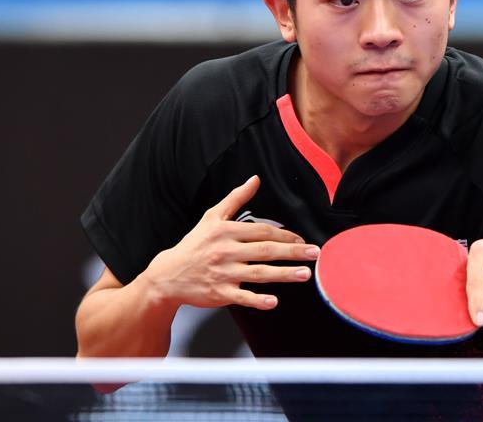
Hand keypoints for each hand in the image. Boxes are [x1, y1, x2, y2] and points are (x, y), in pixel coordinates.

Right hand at [143, 175, 318, 310]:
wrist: (167, 275)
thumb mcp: (212, 217)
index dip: (284, 234)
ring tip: (305, 274)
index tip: (301, 239)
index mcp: (226, 232)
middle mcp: (226, 251)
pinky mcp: (219, 293)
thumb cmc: (194, 245)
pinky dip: (257, 300)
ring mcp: (223, 273)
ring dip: (284, 274)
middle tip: (314, 253)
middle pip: (265, 250)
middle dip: (292, 251)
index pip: (262, 231)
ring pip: (258, 274)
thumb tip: (255, 180)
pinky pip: (242, 297)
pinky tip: (273, 302)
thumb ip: (235, 198)